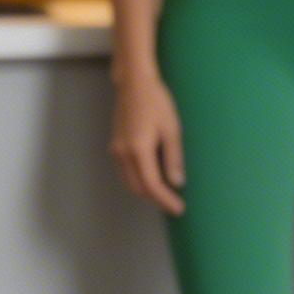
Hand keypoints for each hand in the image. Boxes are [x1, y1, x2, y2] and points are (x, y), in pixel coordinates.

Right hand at [109, 69, 185, 213]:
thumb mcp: (171, 129)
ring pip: (130, 183)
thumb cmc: (156, 102)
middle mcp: (123, 153)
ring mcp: (116, 151)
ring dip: (146, 192)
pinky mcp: (114, 147)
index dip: (165, 200)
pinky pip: (125, 173)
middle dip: (156, 199)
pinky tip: (153, 180)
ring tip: (166, 195)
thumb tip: (176, 183)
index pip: (152, 185)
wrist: (133, 84)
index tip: (179, 208)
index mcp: (138, 149)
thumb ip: (173, 158)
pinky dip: (138, 181)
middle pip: (138, 188)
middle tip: (175, 204)